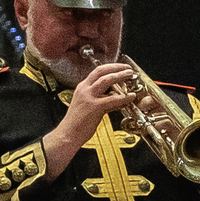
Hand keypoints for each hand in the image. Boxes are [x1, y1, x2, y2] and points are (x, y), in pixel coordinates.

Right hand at [41, 61, 133, 176]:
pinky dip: (124, 97)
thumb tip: (115, 95)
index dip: (110, 67)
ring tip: (130, 76)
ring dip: (120, 76)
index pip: (97, 72)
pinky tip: (131, 96)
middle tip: (128, 69)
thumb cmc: (78, 122)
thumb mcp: (88, 105)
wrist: (68, 133)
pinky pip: (113, 99)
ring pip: (106, 80)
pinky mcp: (94, 107)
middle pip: (101, 71)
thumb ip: (101, 98)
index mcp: (82, 88)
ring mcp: (88, 97)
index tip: (121, 67)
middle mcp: (84, 89)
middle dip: (116, 68)